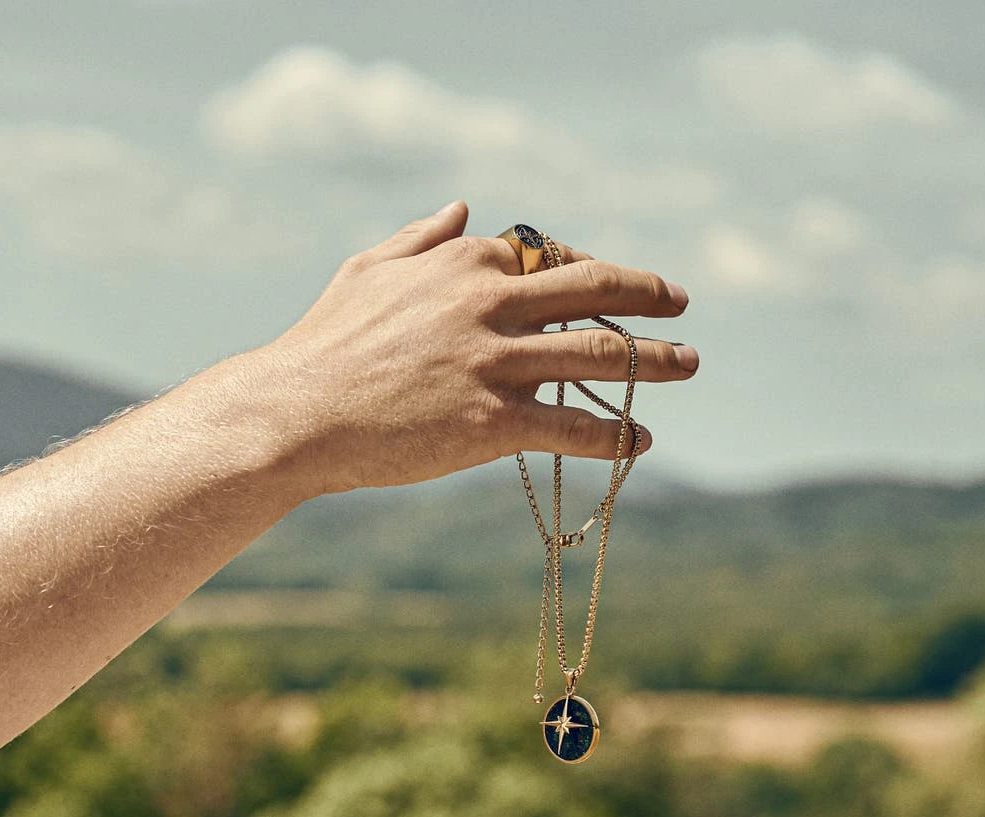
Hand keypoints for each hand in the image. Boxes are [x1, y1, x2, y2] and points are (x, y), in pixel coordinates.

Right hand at [265, 201, 696, 494]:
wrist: (296, 412)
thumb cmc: (325, 343)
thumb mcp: (369, 268)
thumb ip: (423, 237)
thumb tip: (464, 206)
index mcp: (466, 262)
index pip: (550, 256)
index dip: (587, 272)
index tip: (610, 287)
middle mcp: (491, 302)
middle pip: (593, 291)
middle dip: (647, 294)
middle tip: (683, 303)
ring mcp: (496, 362)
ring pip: (599, 354)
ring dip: (654, 358)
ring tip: (689, 364)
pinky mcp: (492, 422)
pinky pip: (573, 426)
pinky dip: (614, 434)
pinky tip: (640, 442)